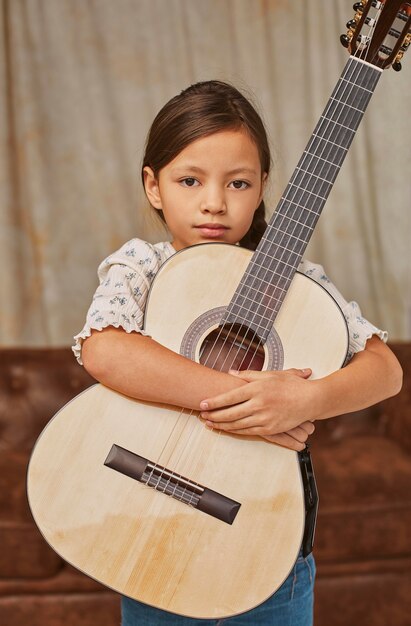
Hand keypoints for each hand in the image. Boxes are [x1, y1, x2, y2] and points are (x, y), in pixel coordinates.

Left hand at [200, 368, 316, 448]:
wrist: (311, 400)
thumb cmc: (291, 385)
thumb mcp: (270, 374)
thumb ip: (248, 374)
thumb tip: (230, 373)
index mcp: (258, 389)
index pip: (230, 397)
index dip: (214, 402)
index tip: (202, 404)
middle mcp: (260, 404)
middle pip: (230, 413)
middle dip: (213, 415)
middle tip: (201, 415)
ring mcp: (265, 418)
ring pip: (237, 425)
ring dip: (221, 425)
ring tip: (209, 423)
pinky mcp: (270, 429)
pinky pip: (248, 432)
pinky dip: (235, 431)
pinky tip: (226, 429)